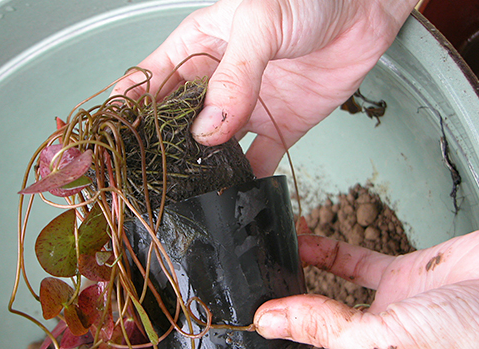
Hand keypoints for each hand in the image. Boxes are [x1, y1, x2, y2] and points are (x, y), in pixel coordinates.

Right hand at [112, 0, 416, 176]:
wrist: (366, 7)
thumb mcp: (260, 24)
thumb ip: (234, 77)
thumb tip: (206, 131)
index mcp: (197, 48)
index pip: (148, 83)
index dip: (127, 112)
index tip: (113, 144)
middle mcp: (216, 82)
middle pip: (175, 123)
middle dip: (160, 150)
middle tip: (146, 183)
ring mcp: (246, 108)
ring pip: (212, 148)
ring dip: (200, 171)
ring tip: (185, 197)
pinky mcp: (280, 127)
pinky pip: (257, 161)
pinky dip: (247, 181)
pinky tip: (235, 198)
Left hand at [254, 228, 478, 348]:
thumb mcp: (386, 344)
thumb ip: (323, 329)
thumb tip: (268, 320)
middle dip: (279, 346)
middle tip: (243, 325)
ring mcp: (387, 315)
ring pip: (326, 308)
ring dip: (295, 294)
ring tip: (261, 281)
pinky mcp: (400, 278)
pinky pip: (350, 265)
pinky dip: (323, 253)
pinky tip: (298, 242)